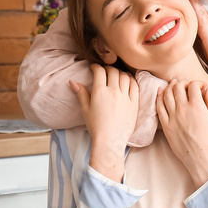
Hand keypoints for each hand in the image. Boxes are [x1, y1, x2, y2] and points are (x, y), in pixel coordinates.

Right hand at [71, 64, 137, 180]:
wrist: (110, 141)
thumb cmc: (96, 126)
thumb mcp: (85, 110)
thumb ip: (81, 94)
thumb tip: (73, 82)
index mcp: (100, 92)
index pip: (100, 71)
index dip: (96, 67)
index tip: (94, 68)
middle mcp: (114, 91)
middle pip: (113, 71)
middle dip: (108, 68)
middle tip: (105, 71)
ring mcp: (125, 97)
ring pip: (125, 76)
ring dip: (120, 73)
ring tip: (116, 75)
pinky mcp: (134, 103)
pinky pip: (135, 86)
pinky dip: (131, 80)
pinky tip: (128, 81)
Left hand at [156, 80, 207, 187]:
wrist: (200, 157)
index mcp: (197, 106)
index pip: (193, 85)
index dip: (198, 82)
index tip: (201, 87)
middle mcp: (183, 109)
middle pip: (178, 87)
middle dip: (183, 83)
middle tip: (187, 86)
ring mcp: (172, 117)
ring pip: (167, 94)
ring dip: (170, 86)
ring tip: (174, 85)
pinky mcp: (165, 125)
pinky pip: (159, 107)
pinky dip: (159, 96)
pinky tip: (161, 91)